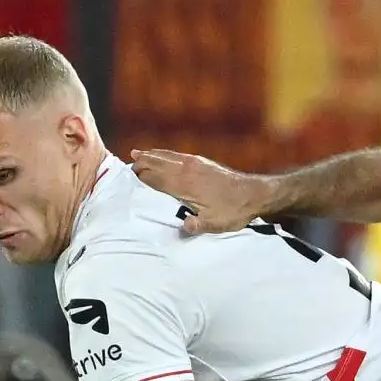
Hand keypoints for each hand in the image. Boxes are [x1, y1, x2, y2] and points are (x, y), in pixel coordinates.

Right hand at [130, 149, 273, 233]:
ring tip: (136, 154)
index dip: (140, 179)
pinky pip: (177, 154)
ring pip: (166, 156)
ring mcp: (194, 163)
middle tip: (126, 169)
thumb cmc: (234, 211)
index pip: (155, 179)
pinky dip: (165, 153)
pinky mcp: (202, 161)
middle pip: (156, 164)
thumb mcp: (216, 224)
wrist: (254, 194)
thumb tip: (183, 227)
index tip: (127, 180)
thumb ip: (198, 225)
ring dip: (150, 156)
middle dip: (141, 165)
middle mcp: (186, 170)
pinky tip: (162, 154)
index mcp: (185, 185)